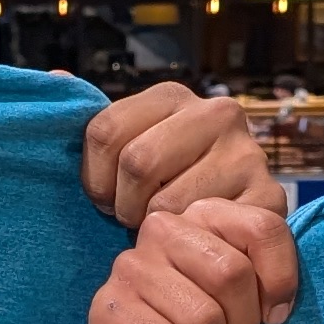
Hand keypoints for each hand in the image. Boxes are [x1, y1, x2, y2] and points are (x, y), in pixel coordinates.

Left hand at [85, 82, 287, 231]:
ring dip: (154, 229)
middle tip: (132, 219)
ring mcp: (248, 153)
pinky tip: (188, 242)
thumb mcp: (127, 145)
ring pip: (167, 203)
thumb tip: (54, 79)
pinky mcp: (269, 197)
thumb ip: (90, 118)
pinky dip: (187, 244)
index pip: (104, 130)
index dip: (93, 177)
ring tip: (162, 230)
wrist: (231, 223)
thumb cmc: (165, 184)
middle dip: (123, 205)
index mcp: (173, 95)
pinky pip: (202, 231)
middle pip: (137, 162)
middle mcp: (218, 112)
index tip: (104, 198)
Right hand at [87, 199, 298, 323]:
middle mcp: (162, 228)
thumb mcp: (245, 296)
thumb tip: (277, 308)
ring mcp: (131, 266)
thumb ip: (270, 280)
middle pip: (232, 273)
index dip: (281, 280)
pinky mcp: (109, 307)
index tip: (273, 314)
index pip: (263, 227)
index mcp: (202, 213)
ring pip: (202, 318)